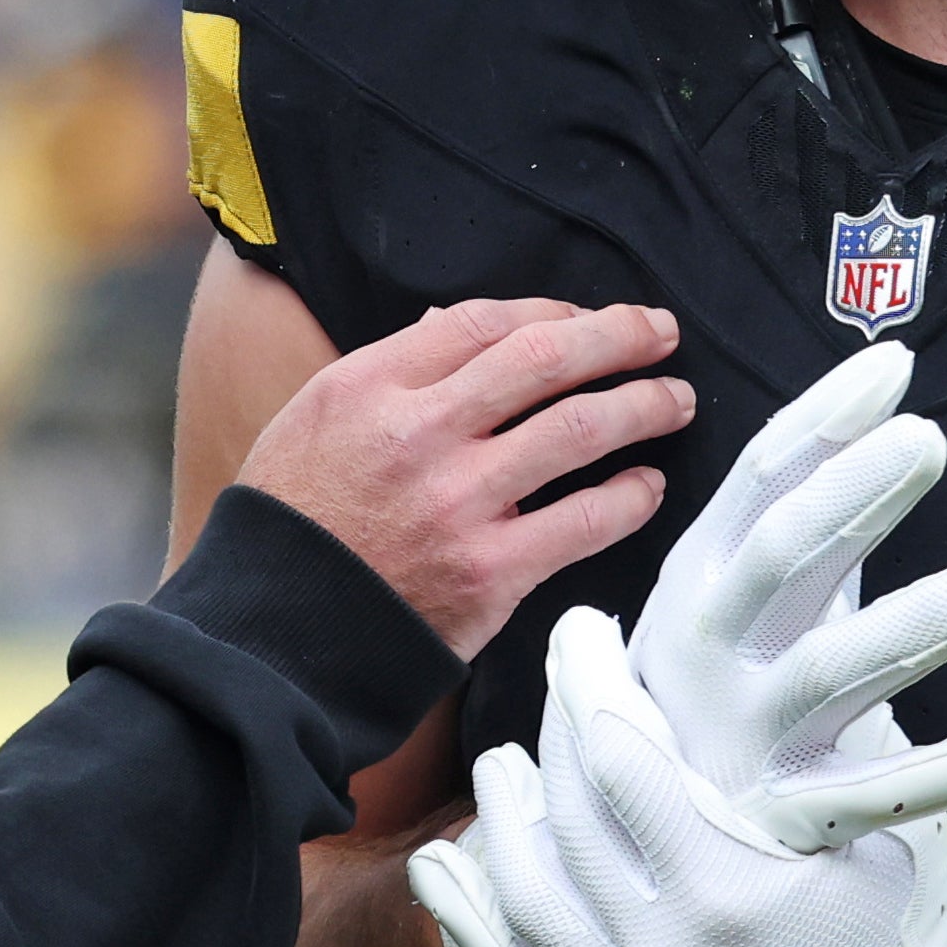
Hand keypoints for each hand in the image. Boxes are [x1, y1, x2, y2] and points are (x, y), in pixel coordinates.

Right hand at [236, 299, 691, 658]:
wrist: (272, 634)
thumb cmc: (292, 524)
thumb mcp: (312, 421)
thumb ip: (388, 372)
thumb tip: (453, 325)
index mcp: (369, 386)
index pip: (482, 322)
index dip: (549, 312)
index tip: (584, 320)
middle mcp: (419, 433)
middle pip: (543, 358)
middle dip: (617, 337)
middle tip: (660, 332)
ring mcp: (459, 503)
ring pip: (578, 429)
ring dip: (642, 406)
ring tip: (675, 401)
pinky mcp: (491, 571)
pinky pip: (584, 521)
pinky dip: (630, 497)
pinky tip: (648, 486)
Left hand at [410, 607, 946, 946]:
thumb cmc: (917, 931)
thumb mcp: (878, 820)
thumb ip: (815, 724)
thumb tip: (798, 589)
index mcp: (729, 890)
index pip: (616, 754)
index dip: (588, 677)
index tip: (584, 627)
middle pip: (565, 812)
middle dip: (552, 727)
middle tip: (555, 677)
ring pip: (525, 894)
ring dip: (502, 819)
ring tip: (500, 767)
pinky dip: (472, 923)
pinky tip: (444, 872)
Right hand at [623, 341, 946, 846]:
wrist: (645, 836)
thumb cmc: (717, 679)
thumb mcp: (739, 589)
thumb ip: (807, 498)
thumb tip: (882, 386)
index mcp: (699, 578)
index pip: (757, 483)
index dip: (822, 424)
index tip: (892, 368)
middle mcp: (710, 648)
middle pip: (780, 560)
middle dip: (850, 497)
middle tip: (926, 441)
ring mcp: (747, 733)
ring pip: (831, 675)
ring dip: (911, 628)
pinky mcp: (789, 817)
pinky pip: (877, 796)